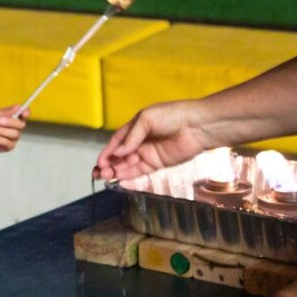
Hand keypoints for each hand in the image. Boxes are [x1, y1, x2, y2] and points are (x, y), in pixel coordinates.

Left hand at [0, 105, 27, 156]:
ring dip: (2, 131)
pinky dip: (0, 139)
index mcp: (9, 116)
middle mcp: (12, 127)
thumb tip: (17, 107)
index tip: (23, 113)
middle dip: (11, 122)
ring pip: (15, 134)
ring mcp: (10, 137)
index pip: (23, 114)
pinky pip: (9, 143)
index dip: (25, 112)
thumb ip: (5, 112)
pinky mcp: (7, 147)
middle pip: (21, 124)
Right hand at [94, 100, 208, 179]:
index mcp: (135, 128)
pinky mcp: (157, 164)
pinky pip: (140, 172)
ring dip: (116, 172)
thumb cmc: (172, 115)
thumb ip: (131, 137)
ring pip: (128, 165)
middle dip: (109, 165)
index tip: (100, 163)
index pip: (116, 142)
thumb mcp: (146, 119)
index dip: (107, 152)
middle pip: (119, 156)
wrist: (196, 126)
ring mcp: (148, 153)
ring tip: (106, 178)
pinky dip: (129, 177)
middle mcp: (140, 142)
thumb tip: (117, 153)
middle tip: (100, 174)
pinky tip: (120, 181)